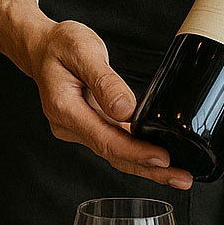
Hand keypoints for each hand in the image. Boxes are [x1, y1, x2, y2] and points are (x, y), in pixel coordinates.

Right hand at [0, 0, 192, 189]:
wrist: (42, 47)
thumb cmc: (60, 45)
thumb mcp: (82, 50)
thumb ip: (104, 80)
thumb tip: (126, 109)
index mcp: (64, 108)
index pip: (104, 139)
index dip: (135, 152)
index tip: (163, 158)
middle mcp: (70, 125)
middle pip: (113, 154)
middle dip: (149, 169)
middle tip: (182, 179)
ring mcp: (79, 128)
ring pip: (115, 153)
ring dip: (147, 166)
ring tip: (178, 176)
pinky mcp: (89, 126)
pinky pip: (115, 143)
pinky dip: (137, 152)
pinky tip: (159, 159)